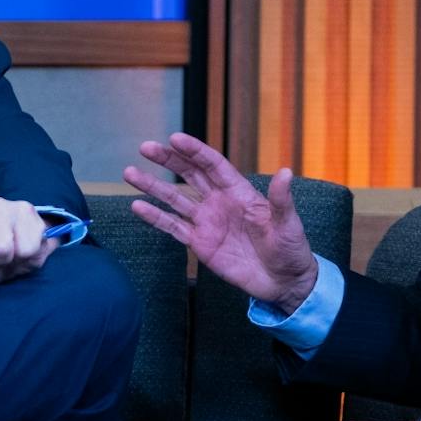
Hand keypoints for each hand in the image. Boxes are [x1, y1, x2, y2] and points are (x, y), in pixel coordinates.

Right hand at [125, 133, 318, 309]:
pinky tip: (137, 207)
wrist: (282, 281)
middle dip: (167, 160)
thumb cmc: (291, 249)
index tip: (174, 138)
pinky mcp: (199, 243)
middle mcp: (219, 202)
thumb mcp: (288, 224)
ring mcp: (207, 222)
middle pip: (189, 175)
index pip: (212, 165)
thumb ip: (281, 200)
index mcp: (239, 192)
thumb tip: (286, 171)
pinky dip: (155, 217)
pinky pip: (173, 227)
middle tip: (145, 147)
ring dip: (153, 186)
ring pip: (174, 199)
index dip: (194, 151)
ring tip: (129, 173)